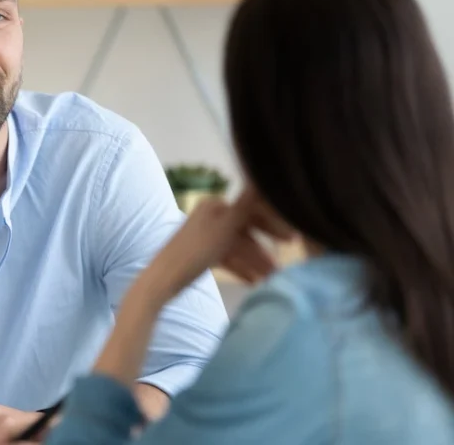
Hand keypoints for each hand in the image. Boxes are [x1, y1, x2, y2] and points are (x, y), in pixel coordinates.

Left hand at [146, 186, 295, 298]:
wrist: (163, 280)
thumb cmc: (196, 252)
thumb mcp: (226, 228)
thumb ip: (247, 204)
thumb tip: (262, 175)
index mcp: (215, 206)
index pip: (251, 210)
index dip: (272, 224)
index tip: (293, 240)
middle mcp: (209, 216)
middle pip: (245, 231)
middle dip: (263, 249)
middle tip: (282, 265)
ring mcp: (204, 235)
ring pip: (237, 247)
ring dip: (254, 262)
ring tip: (270, 279)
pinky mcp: (200, 254)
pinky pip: (226, 258)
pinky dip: (240, 268)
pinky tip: (252, 281)